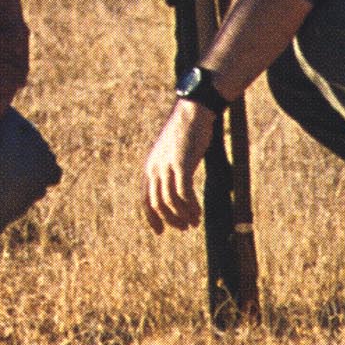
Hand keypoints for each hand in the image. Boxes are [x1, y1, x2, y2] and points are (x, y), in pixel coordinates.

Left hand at [142, 97, 216, 233]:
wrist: (193, 112)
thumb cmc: (185, 133)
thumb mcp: (171, 154)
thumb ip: (169, 171)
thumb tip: (174, 191)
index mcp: (150, 166)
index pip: (146, 200)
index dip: (152, 218)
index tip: (161, 232)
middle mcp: (155, 168)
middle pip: (158, 204)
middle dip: (171, 220)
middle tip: (185, 227)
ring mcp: (167, 166)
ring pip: (171, 202)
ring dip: (183, 216)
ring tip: (195, 221)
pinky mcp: (181, 164)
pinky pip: (184, 194)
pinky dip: (191, 207)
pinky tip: (198, 212)